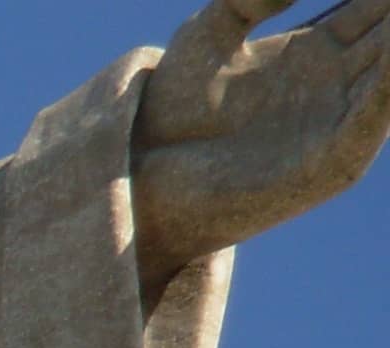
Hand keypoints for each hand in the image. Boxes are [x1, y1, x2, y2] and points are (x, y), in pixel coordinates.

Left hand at [135, 0, 389, 296]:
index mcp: (320, 49)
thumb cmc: (173, 104)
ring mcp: (339, 124)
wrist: (143, 169)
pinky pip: (371, 122)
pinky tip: (389, 58)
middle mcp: (339, 84)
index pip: (375, 9)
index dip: (382, 0)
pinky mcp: (330, 164)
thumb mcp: (209, 31)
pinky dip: (387, 90)